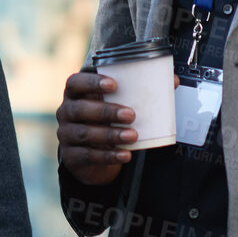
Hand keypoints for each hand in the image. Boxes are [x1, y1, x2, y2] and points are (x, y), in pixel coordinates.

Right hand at [54, 70, 135, 185]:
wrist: (91, 154)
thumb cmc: (105, 121)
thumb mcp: (116, 105)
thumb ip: (138, 92)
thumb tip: (171, 80)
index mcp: (75, 95)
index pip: (75, 83)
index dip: (91, 82)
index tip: (113, 84)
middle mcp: (66, 113)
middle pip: (79, 109)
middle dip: (106, 111)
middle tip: (131, 114)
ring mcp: (66, 135)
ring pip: (84, 133)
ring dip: (110, 134)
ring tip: (133, 135)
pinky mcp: (71, 156)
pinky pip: (88, 156)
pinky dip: (108, 156)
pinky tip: (125, 154)